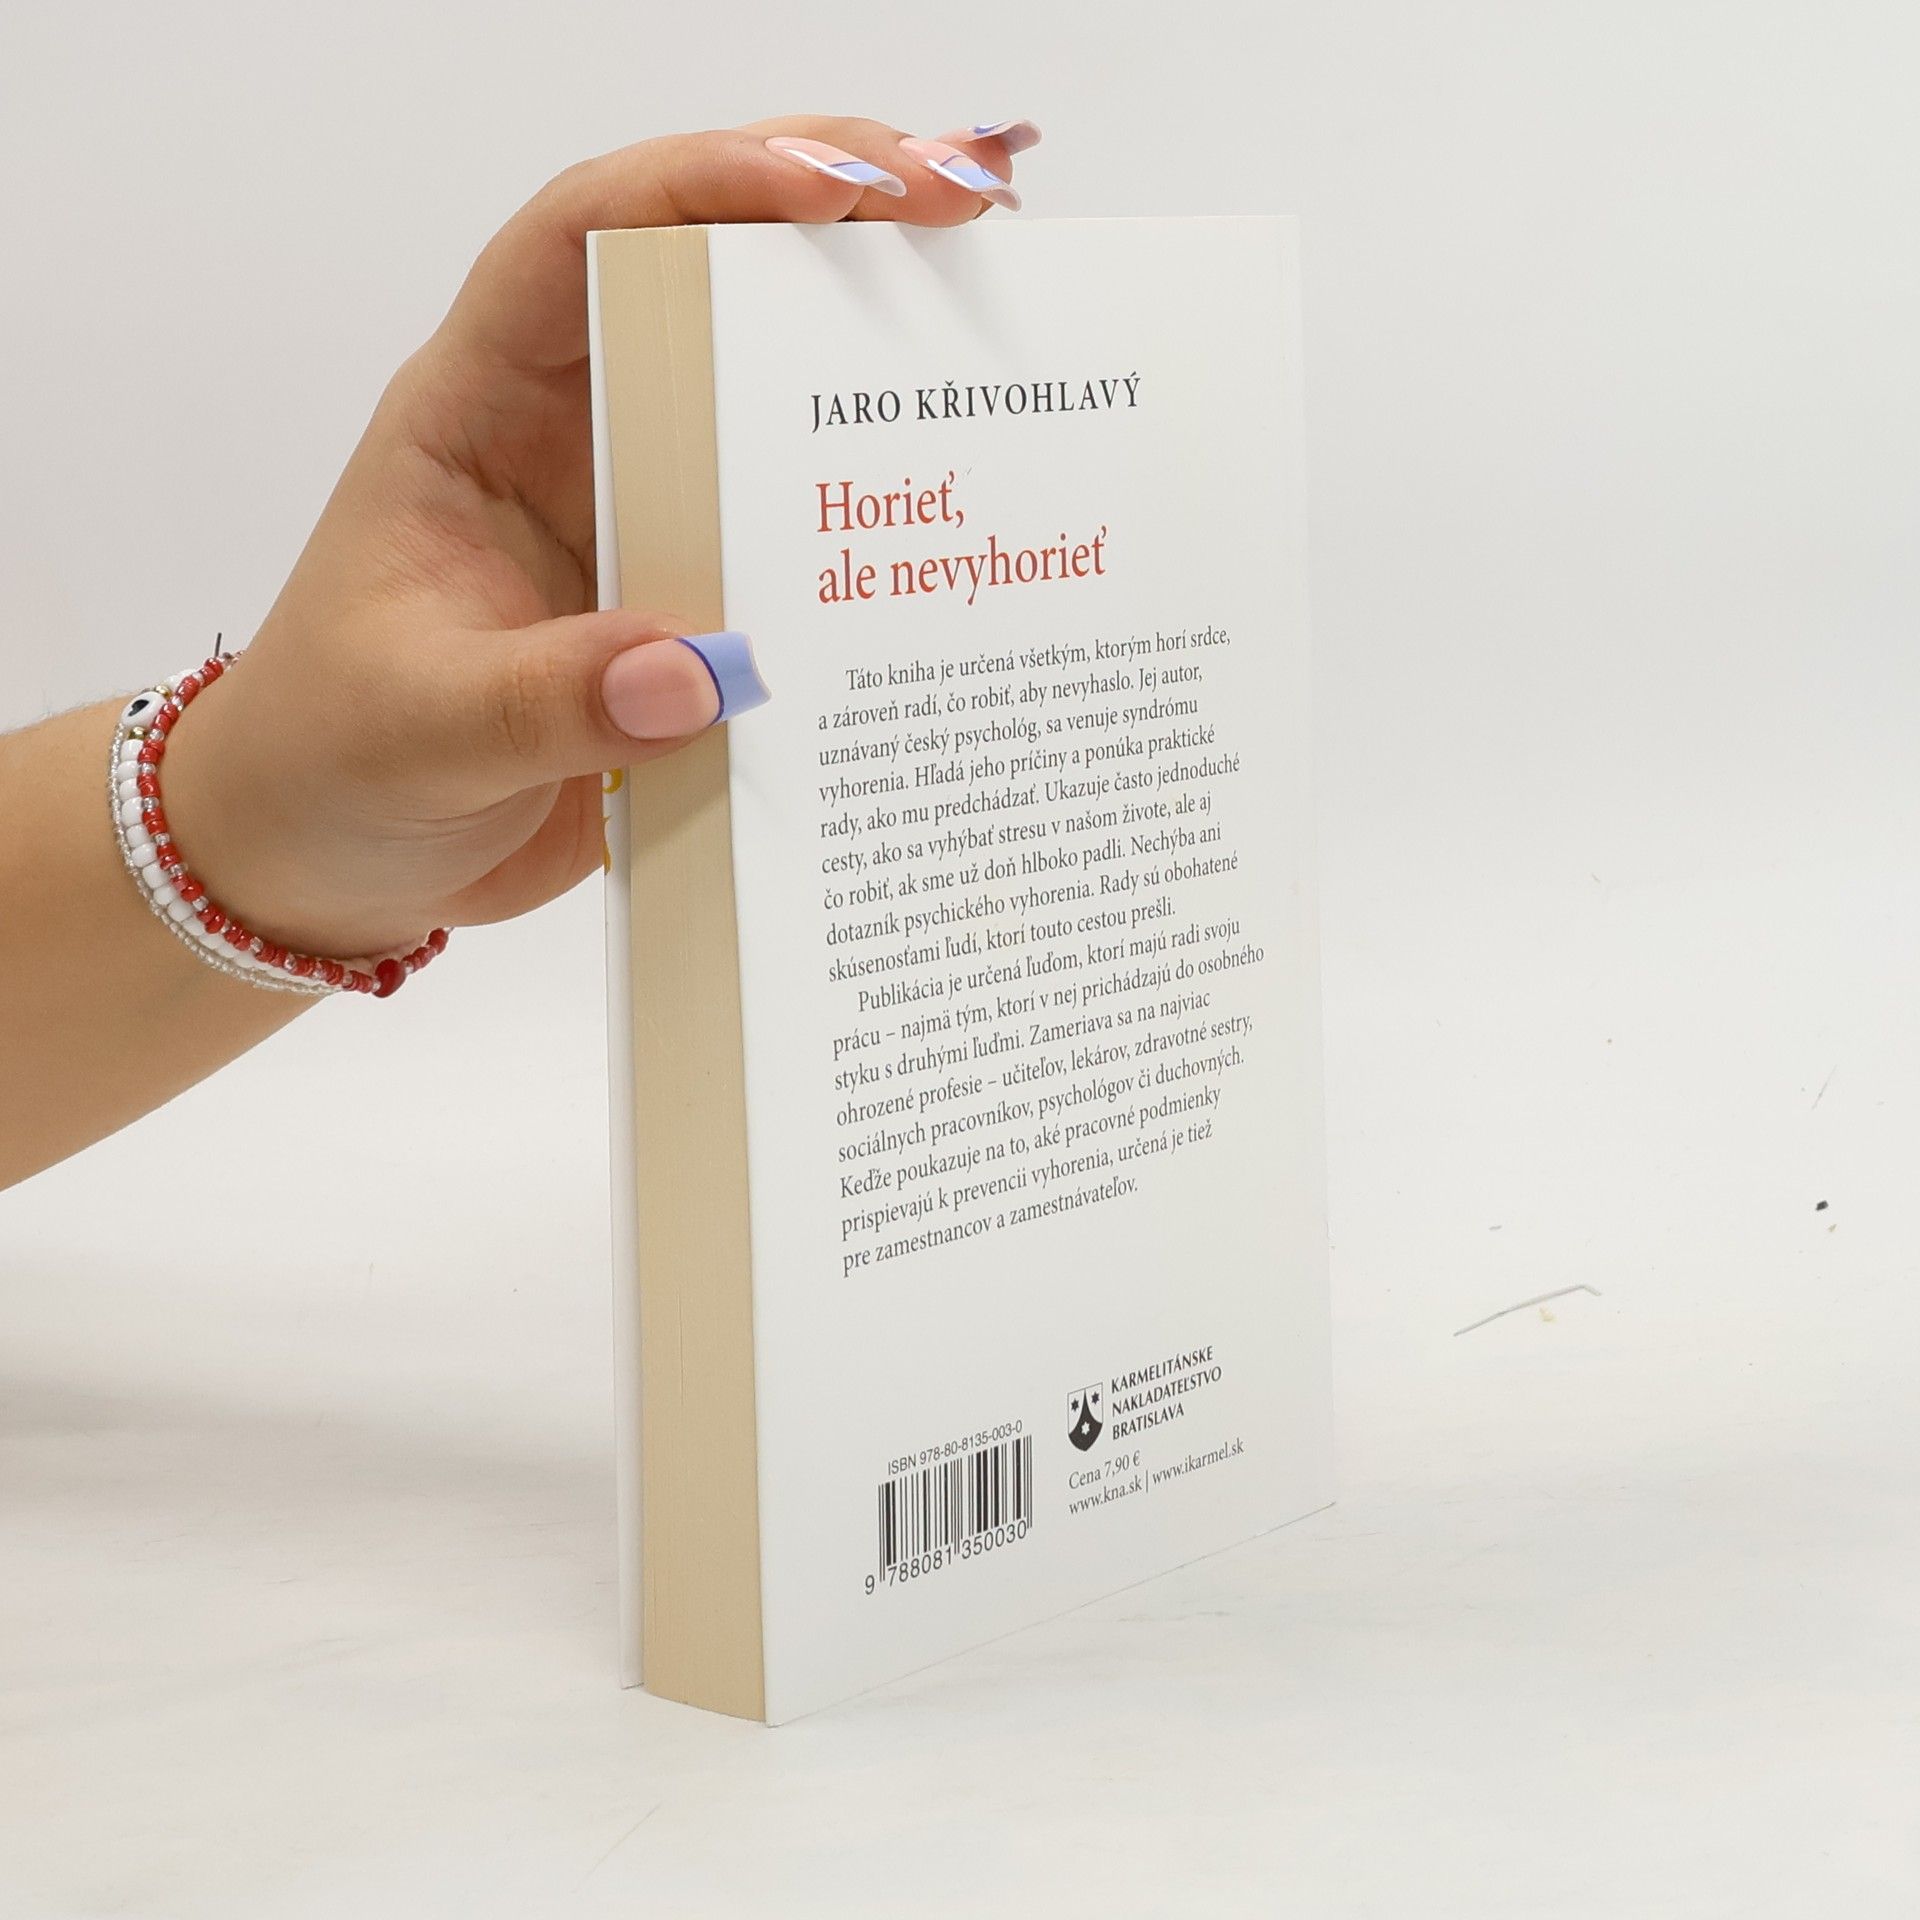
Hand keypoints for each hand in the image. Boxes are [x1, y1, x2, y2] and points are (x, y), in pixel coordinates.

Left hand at [161, 115, 1030, 956]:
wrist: (336, 863)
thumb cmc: (332, 763)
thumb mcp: (420, 730)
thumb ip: (548, 701)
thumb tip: (704, 679)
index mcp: (479, 414)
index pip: (583, 240)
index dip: (704, 186)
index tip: (840, 184)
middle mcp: (574, 445)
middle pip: (710, 290)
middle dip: (842, 229)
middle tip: (979, 207)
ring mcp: (641, 531)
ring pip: (771, 416)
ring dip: (883, 377)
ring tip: (1009, 338)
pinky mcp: (692, 623)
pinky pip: (794, 564)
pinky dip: (875, 552)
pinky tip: (965, 545)